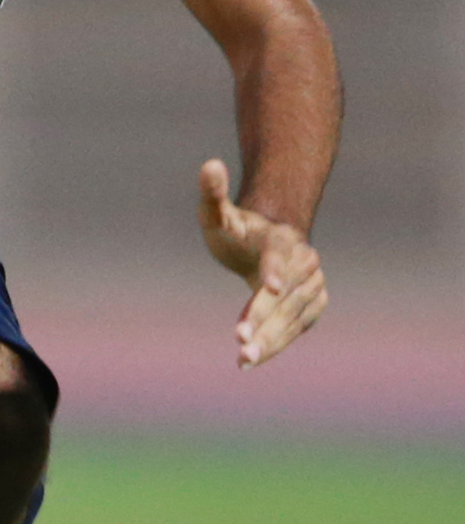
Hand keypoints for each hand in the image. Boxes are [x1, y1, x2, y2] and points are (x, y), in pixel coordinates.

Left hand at [197, 158, 326, 365]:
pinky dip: (277, 343)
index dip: (274, 271)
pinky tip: (253, 358)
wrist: (272, 242)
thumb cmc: (240, 230)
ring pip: (292, 315)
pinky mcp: (314, 304)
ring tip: (243, 358)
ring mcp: (313, 284)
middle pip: (283, 294)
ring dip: (270, 339)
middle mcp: (303, 262)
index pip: (277, 256)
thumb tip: (208, 164)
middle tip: (241, 341)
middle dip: (263, 318)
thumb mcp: (219, 214)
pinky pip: (297, 328)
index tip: (268, 288)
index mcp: (279, 239)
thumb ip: (213, 195)